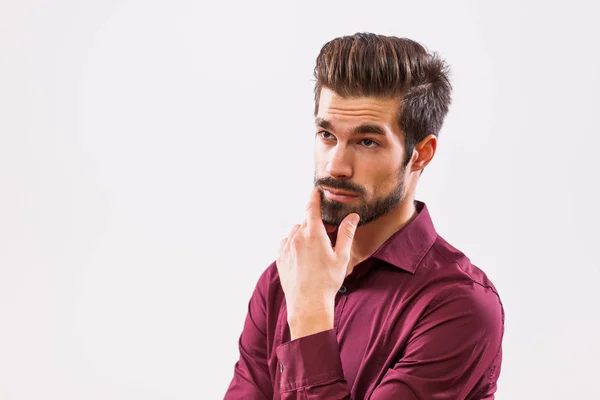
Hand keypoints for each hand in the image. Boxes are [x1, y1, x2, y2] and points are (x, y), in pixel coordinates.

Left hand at [276, 187, 359, 338]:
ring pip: (295, 232)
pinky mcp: (280, 258)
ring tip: (314, 249)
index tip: (316, 190)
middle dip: (315, 224)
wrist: (308, 304)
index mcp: (314, 234)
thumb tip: (353, 217)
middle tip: (326, 236)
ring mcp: (286, 248)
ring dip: (303, 234)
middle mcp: (297, 238)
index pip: (311, 207)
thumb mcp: (342, 257)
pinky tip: (302, 255)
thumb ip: (346, 234)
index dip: (314, 197)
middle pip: (305, 222)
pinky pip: (286, 243)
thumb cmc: (328, 281)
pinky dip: (293, 244)